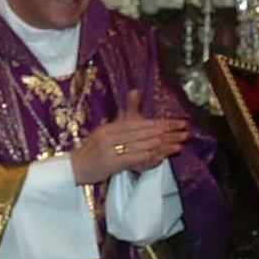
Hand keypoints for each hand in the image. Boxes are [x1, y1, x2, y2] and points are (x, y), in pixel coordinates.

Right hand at [70, 90, 189, 185]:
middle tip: (184, 131)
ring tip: (180, 143)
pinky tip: (162, 156)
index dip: (162, 122)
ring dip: (163, 145)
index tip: (179, 122)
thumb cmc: (92, 150)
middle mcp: (110, 135)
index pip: (141, 122)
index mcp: (111, 126)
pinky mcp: (111, 163)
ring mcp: (110, 149)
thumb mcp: (107, 130)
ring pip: (142, 144)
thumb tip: (136, 90)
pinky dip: (150, 156)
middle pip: (144, 132)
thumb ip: (125, 114)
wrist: (74, 168)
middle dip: (167, 132)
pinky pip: (134, 158)